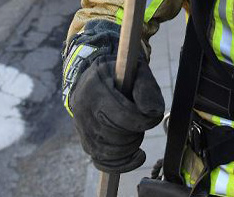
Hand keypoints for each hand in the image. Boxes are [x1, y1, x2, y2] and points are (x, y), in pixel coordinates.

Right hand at [69, 55, 164, 173]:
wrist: (96, 76)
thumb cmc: (122, 75)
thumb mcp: (137, 71)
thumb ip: (146, 88)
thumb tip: (152, 113)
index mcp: (95, 87)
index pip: (122, 114)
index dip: (143, 121)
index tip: (153, 117)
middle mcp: (83, 108)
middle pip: (114, 134)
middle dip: (135, 134)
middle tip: (143, 124)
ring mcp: (81, 126)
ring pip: (107, 151)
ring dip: (129, 147)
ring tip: (137, 133)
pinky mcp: (84, 139)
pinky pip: (101, 160)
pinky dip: (121, 163)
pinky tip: (136, 156)